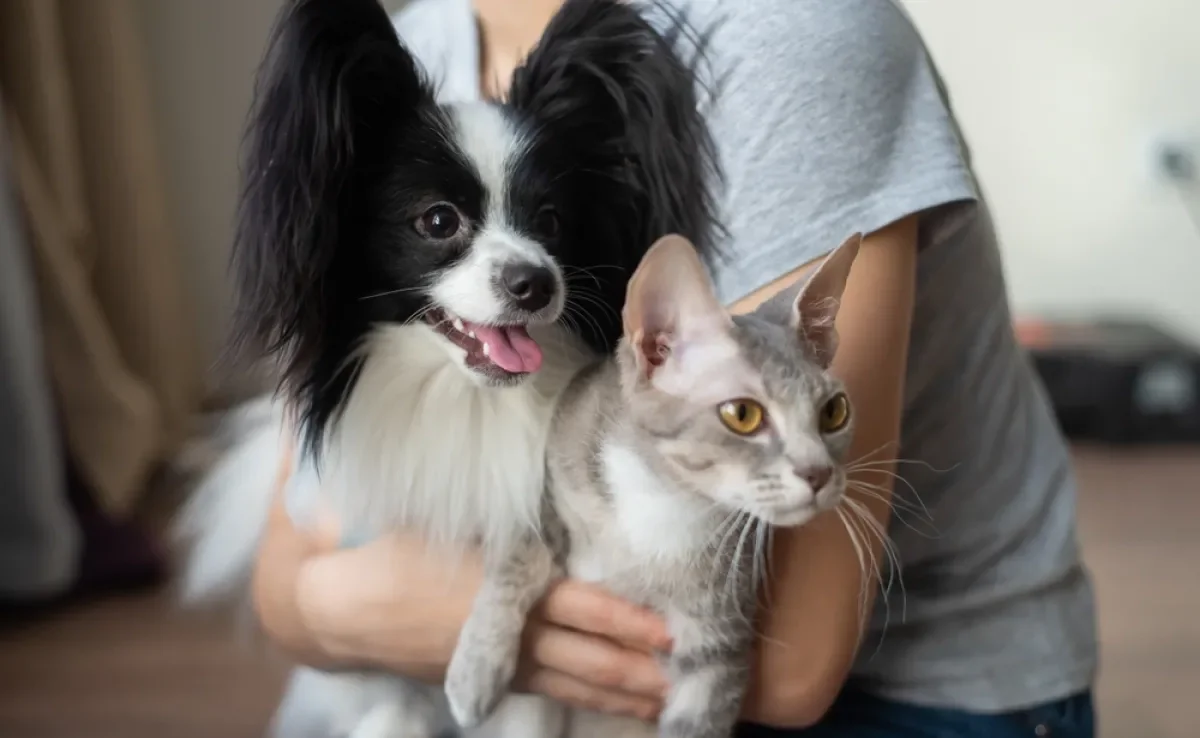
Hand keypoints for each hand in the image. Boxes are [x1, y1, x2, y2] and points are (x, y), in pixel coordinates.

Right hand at [290, 526, 669, 720]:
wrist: (337, 612)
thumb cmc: (389, 550)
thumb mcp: (435, 515)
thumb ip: (482, 496)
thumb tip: (529, 458)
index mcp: (502, 585)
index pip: (577, 606)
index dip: (623, 620)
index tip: (667, 628)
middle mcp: (509, 629)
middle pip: (585, 654)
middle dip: (637, 668)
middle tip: (686, 676)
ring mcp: (501, 659)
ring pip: (573, 682)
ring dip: (621, 693)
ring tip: (667, 702)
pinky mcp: (491, 675)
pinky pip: (550, 691)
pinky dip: (587, 699)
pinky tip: (616, 704)